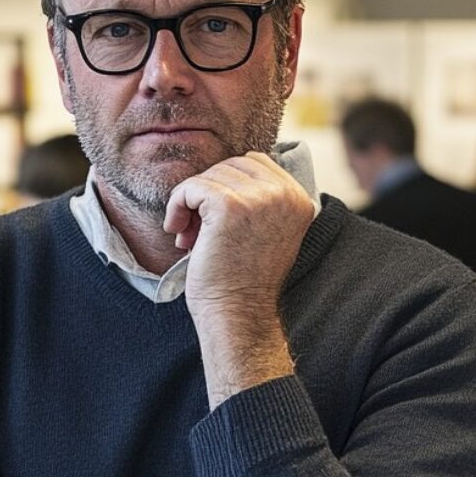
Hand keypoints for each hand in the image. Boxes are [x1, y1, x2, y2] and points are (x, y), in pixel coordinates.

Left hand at [164, 153, 312, 405]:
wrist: (238, 315)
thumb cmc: (243, 280)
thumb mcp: (266, 231)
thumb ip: (258, 199)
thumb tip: (222, 170)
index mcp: (299, 198)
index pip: (255, 161)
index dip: (228, 184)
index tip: (215, 218)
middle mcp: (284, 194)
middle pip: (230, 165)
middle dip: (208, 193)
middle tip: (197, 228)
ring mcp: (259, 199)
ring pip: (208, 176)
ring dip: (190, 203)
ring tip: (190, 236)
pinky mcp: (228, 206)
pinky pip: (191, 187)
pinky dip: (177, 206)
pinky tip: (178, 233)